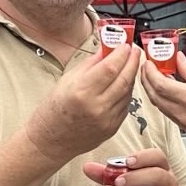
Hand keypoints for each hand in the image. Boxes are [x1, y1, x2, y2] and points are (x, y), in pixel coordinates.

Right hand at [25, 44, 139, 162]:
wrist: (50, 141)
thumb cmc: (54, 110)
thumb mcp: (67, 80)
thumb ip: (91, 64)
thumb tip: (107, 48)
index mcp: (82, 92)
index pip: (110, 68)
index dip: (121, 54)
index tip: (125, 44)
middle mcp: (97, 107)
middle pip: (124, 79)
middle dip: (132, 61)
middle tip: (134, 50)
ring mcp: (107, 119)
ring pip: (128, 92)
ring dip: (132, 75)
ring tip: (130, 63)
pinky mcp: (112, 128)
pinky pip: (125, 104)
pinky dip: (127, 90)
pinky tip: (124, 81)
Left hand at [83, 148, 179, 185]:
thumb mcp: (128, 182)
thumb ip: (109, 174)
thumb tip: (86, 166)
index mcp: (160, 168)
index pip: (158, 156)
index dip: (143, 157)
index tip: (127, 162)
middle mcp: (169, 182)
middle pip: (157, 175)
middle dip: (135, 178)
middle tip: (117, 183)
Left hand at [141, 53, 185, 161]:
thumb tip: (180, 61)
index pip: (159, 84)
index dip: (150, 71)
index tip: (148, 61)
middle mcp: (183, 114)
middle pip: (154, 96)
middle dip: (146, 79)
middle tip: (147, 66)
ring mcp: (184, 124)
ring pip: (159, 105)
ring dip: (153, 90)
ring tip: (155, 75)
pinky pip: (167, 112)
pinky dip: (162, 99)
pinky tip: (168, 90)